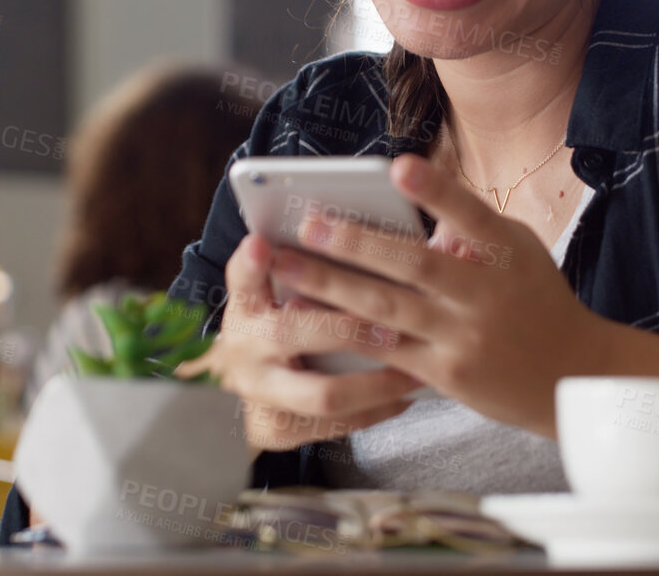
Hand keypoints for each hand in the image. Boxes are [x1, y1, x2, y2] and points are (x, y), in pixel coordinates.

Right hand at [176, 231, 424, 454]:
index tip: (264, 245)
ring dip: (377, 383)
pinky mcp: (276, 429)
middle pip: (290, 335)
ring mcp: (259, 394)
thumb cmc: (273, 323)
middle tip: (392, 325)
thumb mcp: (269, 290)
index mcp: (244, 304)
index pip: (243, 277)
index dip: (251, 263)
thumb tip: (338, 230)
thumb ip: (294, 263)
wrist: (242, 386)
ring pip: (323, 395)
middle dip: (347, 329)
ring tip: (416, 371)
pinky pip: (336, 425)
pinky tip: (406, 394)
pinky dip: (375, 410)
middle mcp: (243, 349)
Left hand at [266, 153, 613, 436]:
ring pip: (389, 308)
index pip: (471, 214)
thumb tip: (417, 210)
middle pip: (415, 265)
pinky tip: (309, 316)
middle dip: (356, 242)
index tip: (399, 166)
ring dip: (332, 286)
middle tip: (307, 222)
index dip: (436, 190)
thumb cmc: (537, 301)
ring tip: (286, 266)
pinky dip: (346, 330)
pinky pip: (387, 350)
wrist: (572, 377)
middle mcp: (486, 294)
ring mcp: (465, 337)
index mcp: (508, 253)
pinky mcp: (446, 373)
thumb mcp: (519, 254)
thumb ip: (472, 231)